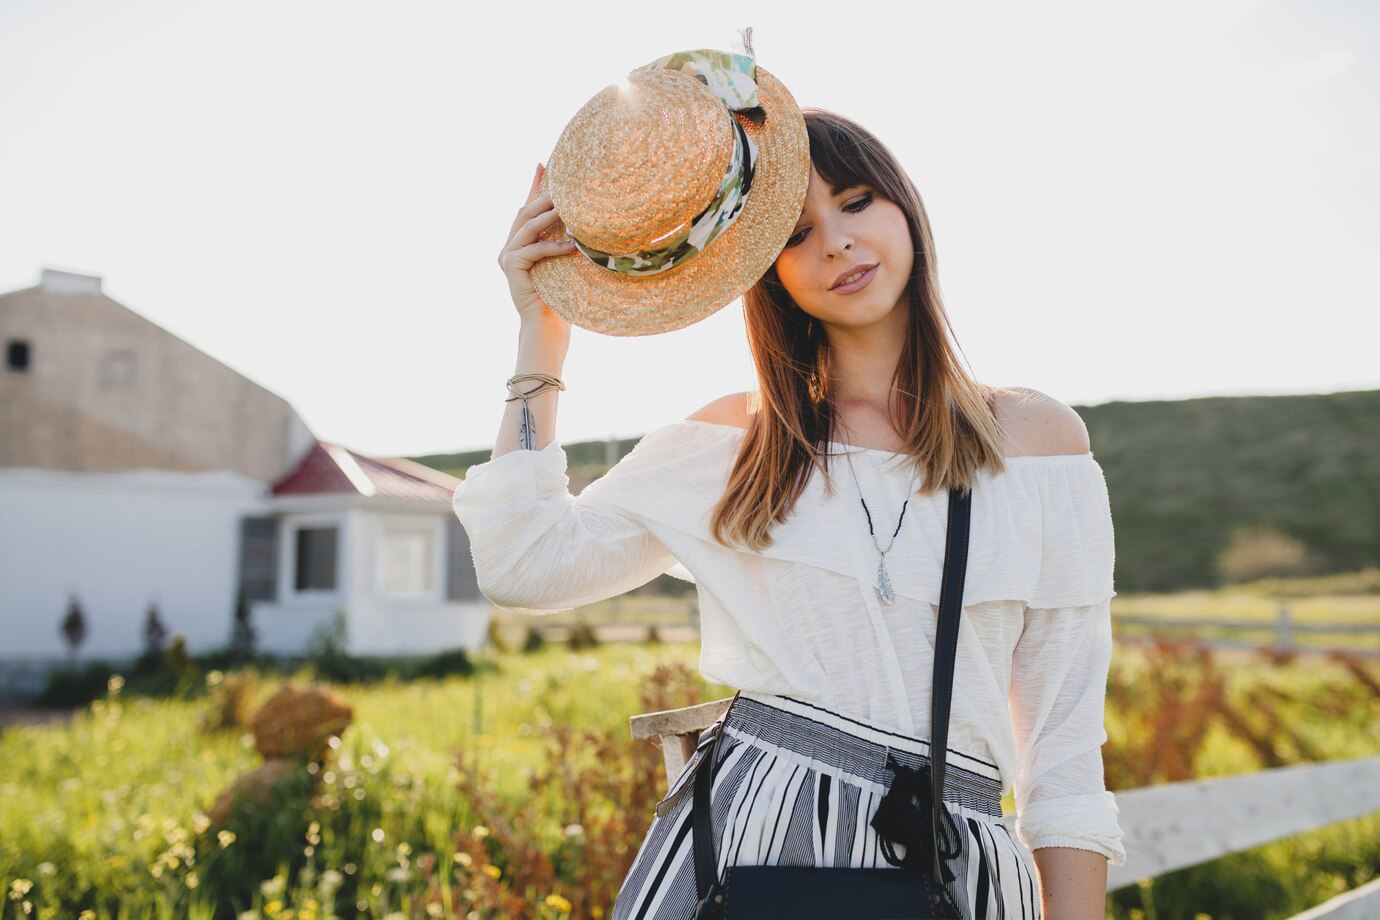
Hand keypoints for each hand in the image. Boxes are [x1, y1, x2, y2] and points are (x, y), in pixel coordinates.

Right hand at [497, 163, 576, 328]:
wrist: (547, 327)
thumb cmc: (561, 298)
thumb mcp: (563, 264)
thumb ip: (563, 242)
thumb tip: (585, 221)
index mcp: (520, 245)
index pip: (527, 209)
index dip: (533, 186)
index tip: (541, 164)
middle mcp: (509, 247)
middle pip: (525, 212)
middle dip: (543, 196)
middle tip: (563, 184)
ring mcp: (507, 256)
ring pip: (528, 226)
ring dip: (550, 215)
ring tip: (570, 207)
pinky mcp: (510, 266)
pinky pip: (535, 250)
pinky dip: (555, 247)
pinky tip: (573, 246)